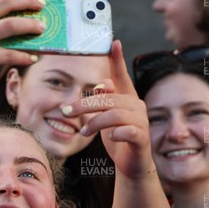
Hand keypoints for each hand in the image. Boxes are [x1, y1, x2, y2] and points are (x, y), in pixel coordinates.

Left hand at [61, 41, 155, 178]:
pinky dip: (115, 134)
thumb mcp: (105, 117)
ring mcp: (141, 122)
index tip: (114, 42)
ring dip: (95, 122)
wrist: (132, 165)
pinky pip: (128, 130)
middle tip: (67, 111)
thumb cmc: (117, 138)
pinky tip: (111, 138)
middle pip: (108, 98)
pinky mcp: (142, 138)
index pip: (121, 76)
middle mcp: (136, 106)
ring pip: (115, 113)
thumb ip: (102, 101)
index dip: (118, 60)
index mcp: (126, 98)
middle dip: (84, 104)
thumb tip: (99, 86)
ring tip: (84, 131)